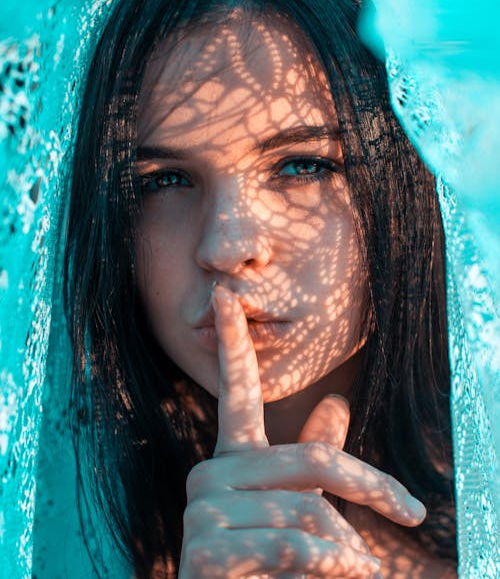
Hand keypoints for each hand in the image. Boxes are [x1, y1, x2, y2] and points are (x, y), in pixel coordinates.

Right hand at [178, 285, 425, 578]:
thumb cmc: (275, 563)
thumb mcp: (302, 504)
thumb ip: (316, 454)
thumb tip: (339, 402)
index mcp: (233, 458)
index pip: (236, 390)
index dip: (234, 341)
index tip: (224, 294)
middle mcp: (209, 473)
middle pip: (312, 459)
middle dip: (371, 486)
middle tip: (411, 512)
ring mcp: (202, 511)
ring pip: (308, 508)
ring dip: (345, 545)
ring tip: (352, 567)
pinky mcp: (203, 551)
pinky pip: (295, 544)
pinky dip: (332, 564)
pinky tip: (342, 573)